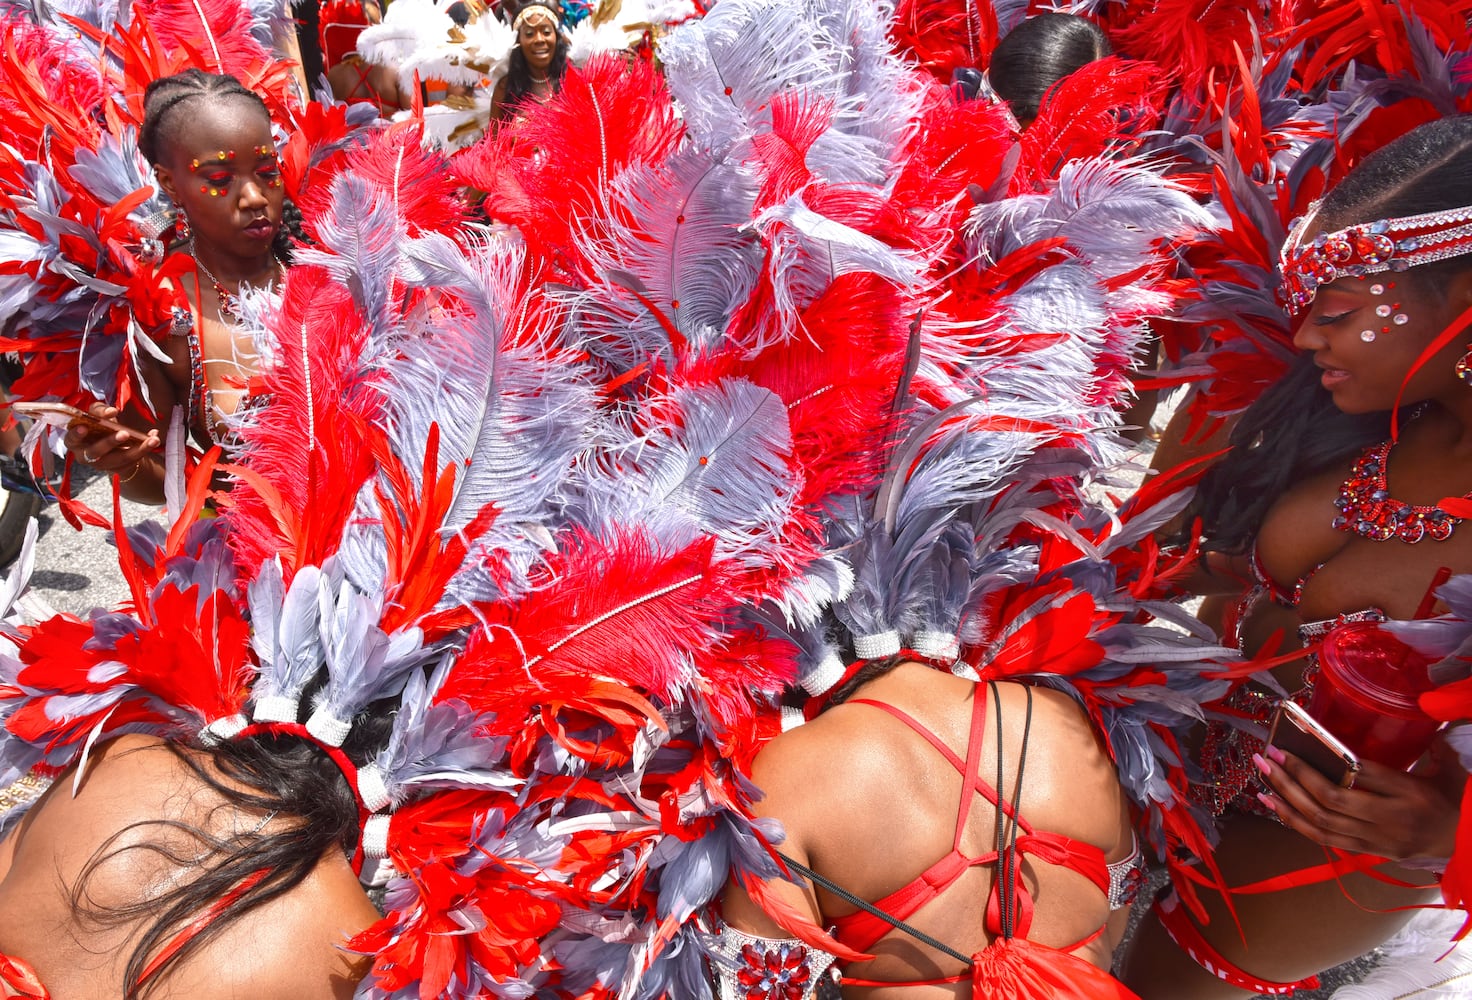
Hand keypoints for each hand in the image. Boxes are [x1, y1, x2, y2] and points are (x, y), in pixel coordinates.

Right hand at [62, 404, 159, 475]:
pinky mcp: (119, 468)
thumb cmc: (98, 426)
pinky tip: (154, 437)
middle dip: (110, 442)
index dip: (76, 435)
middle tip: (124, 433)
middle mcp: (86, 455)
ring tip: (151, 439)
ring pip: (120, 459)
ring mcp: (103, 465)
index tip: (83, 428)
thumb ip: (100, 410)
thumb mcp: (96, 415)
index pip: (71, 439)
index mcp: (76, 441)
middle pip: (97, 452)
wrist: (111, 444)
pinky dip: (146, 448)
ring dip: (137, 449)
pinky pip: (134, 460)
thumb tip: (111, 411)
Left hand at [1255, 746, 1459, 860]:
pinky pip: (1323, 838)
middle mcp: (1389, 820)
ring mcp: (1375, 840)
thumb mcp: (1448, 771)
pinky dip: (1294, 821)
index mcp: (1411, 794)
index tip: (1297, 744)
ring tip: (1262, 775)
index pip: (1363, 775)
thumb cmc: (1451, 800)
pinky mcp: (1366, 851)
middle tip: (1269, 754)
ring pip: (1322, 822)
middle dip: (1295, 776)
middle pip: (1333, 800)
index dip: (1328, 761)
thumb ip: (1431, 744)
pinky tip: (1272, 803)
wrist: (1464, 844)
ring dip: (1286, 798)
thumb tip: (1418, 709)